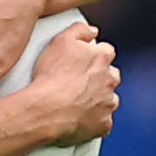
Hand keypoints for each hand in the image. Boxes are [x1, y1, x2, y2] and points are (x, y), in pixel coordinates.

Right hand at [28, 22, 118, 144]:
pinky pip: (101, 123)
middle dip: (98, 80)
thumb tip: (92, 31)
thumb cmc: (50, 77)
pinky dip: (92, 122)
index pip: (106, 53)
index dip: (93, 57)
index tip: (81, 63)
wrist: (45, 109)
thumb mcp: (60, 41)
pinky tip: (77, 119)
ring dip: (96, 101)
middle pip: (109, 77)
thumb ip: (79, 30)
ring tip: (74, 103)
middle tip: (76, 84)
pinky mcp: (103, 124)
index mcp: (102, 58)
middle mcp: (110, 80)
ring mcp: (108, 103)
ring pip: (107, 100)